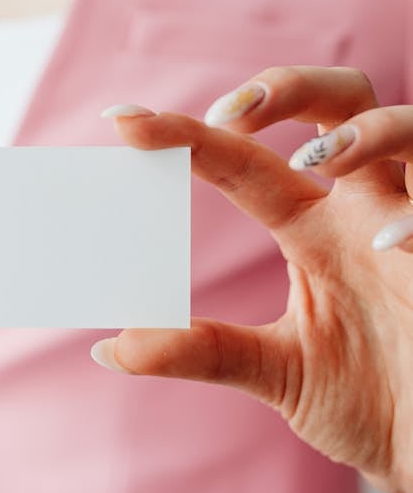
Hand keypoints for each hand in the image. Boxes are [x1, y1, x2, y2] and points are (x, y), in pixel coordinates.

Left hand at [91, 67, 412, 492]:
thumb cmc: (368, 403)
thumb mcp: (278, 371)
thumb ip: (203, 350)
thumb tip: (110, 347)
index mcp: (313, 227)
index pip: (245, 162)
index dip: (188, 136)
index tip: (123, 121)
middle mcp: (364, 209)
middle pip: (339, 101)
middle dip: (289, 89)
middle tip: (227, 114)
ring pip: (406, 130)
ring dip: (364, 130)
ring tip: (315, 159)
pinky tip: (390, 240)